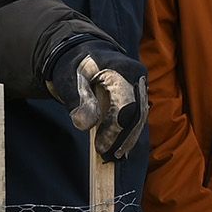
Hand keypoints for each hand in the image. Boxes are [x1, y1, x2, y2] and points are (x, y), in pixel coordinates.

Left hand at [48, 39, 147, 157]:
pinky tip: (119, 146)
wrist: (82, 53)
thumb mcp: (71, 80)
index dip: (114, 129)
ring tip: (115, 155)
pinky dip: (128, 131)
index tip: (101, 148)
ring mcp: (140, 85)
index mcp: (123, 69)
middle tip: (111, 157)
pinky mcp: (137, 94)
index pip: (125, 105)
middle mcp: (138, 77)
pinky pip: (136, 115)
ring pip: (139, 117)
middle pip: (137, 113)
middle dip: (125, 138)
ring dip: (128, 138)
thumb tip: (86, 125)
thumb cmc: (74, 66)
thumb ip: (78, 101)